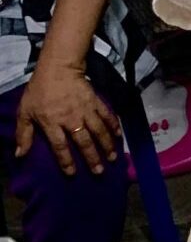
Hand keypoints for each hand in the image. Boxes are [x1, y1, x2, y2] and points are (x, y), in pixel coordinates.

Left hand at [16, 62, 119, 176]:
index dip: (66, 161)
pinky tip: (118, 135)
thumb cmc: (39, 91)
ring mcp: (86, 110)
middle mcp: (72, 119)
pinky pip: (107, 115)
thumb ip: (23, 134)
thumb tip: (20, 155)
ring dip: (106, 145)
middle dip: (92, 158)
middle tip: (99, 171)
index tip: (72, 173)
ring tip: (113, 157)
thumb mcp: (25, 112)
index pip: (60, 146)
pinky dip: (114, 125)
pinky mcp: (96, 101)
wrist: (59, 68)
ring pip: (99, 131)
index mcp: (53, 123)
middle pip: (84, 142)